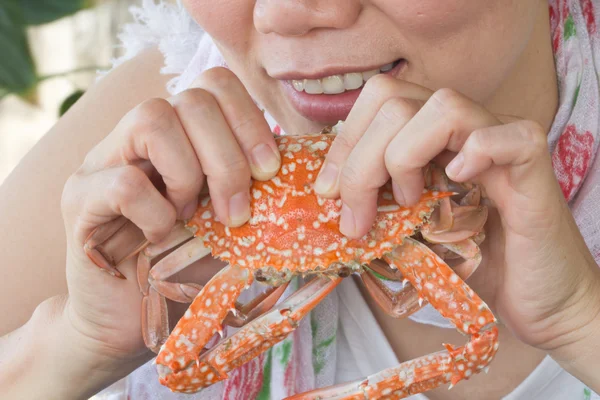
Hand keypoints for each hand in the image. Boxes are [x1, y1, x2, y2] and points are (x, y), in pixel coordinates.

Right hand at [59, 68, 279, 384]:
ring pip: (153, 119)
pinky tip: (159, 236)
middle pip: (191, 98)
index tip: (269, 171)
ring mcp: (102, 160)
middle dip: (229, 159)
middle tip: (237, 213)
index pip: (216, 84)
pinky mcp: (79, 198)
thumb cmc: (184, 269)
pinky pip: (126, 183)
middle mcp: (137, 135)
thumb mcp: (229, 223)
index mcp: (179, 134)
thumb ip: (253, 191)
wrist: (127, 320)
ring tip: (190, 218)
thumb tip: (300, 172)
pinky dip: (157, 214)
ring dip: (189, 175)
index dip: (250, 120)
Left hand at [314, 75, 599, 365]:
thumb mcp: (408, 230)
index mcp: (431, 137)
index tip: (326, 194)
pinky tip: (461, 182)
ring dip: (405, 157)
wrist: (538, 301)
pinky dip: (477, 152)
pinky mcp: (534, 168)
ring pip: (443, 106)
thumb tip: (327, 198)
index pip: (378, 102)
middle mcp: (463, 129)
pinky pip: (506, 136)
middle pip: (396, 102)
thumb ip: (376, 205)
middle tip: (357, 218)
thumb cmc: (473, 263)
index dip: (343, 143)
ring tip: (410, 202)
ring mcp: (500, 143)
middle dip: (359, 162)